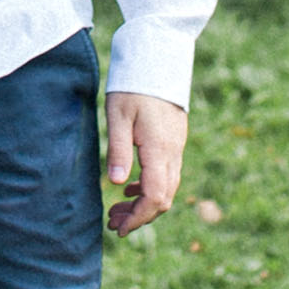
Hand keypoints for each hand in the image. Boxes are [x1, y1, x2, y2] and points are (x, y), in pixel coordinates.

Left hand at [104, 90, 186, 238]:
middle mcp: (172, 152)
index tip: (119, 228)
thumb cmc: (133, 86)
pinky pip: (167, 176)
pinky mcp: (173, 142)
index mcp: (159, 150)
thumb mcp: (118, 115)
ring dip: (144, 204)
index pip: (155, 197)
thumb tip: (118, 185)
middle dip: (139, 216)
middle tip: (112, 223)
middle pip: (163, 199)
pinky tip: (130, 188)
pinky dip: (149, 188)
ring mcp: (176, 147)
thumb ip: (118, 149)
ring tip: (116, 210)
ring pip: (167, 189)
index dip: (138, 218)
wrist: (158, 60)